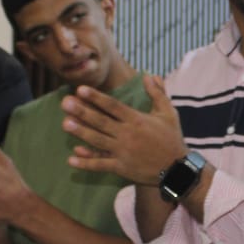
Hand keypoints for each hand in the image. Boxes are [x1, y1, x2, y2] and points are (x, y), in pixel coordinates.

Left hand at [61, 75, 185, 184]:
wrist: (177, 169)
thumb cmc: (172, 138)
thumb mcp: (169, 113)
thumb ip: (158, 93)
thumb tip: (149, 75)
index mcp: (137, 120)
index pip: (113, 106)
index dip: (96, 98)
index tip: (81, 90)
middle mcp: (128, 135)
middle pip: (101, 121)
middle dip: (82, 112)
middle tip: (65, 103)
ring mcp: (123, 152)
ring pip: (98, 141)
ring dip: (81, 133)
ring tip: (66, 124)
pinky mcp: (122, 168)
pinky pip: (101, 164)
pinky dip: (86, 162)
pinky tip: (71, 159)